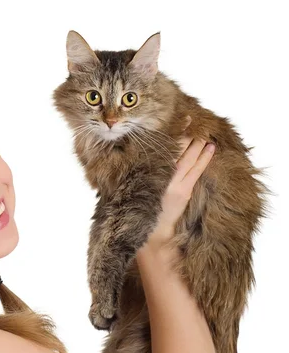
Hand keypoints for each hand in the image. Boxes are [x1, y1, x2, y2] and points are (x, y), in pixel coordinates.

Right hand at [144, 116, 215, 249]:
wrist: (154, 233)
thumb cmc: (144, 210)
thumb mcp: (140, 188)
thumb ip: (145, 173)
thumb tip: (148, 156)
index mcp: (148, 172)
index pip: (160, 147)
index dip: (168, 132)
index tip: (174, 120)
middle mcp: (160, 175)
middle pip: (175, 148)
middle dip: (184, 133)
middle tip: (191, 119)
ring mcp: (174, 183)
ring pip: (188, 157)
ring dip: (197, 143)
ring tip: (203, 133)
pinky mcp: (183, 191)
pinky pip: (197, 170)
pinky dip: (205, 157)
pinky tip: (211, 147)